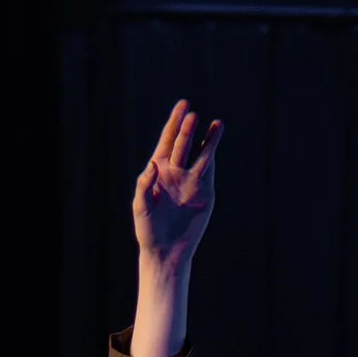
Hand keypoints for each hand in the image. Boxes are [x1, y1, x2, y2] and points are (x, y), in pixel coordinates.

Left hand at [133, 100, 221, 267]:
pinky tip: (215, 146)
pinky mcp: (205, 193)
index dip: (175, 122)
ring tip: (217, 124)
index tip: (183, 105)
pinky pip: (209, 172)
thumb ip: (144, 184)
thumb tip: (153, 165)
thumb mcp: (141, 206)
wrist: (166, 251)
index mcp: (159, 169)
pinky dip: (212, 158)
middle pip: (184, 144)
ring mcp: (192, 181)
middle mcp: (176, 172)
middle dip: (188, 129)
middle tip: (193, 116)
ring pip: (202, 155)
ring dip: (208, 140)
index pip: (168, 139)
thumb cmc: (148, 230)